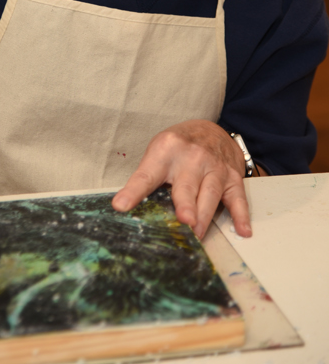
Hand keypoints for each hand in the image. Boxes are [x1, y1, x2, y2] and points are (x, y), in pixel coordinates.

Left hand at [111, 119, 250, 238]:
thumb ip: (148, 177)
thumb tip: (127, 208)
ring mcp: (215, 167)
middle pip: (186, 185)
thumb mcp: (157, 153)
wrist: (210, 130)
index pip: (146, 175)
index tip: (121, 206)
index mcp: (165, 150)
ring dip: (204, 215)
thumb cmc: (177, 146)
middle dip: (185, 204)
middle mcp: (192, 157)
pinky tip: (242, 230)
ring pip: (210, 193)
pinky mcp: (232, 176)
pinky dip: (241, 215)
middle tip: (182, 221)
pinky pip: (238, 198)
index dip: (133, 192)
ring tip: (197, 233)